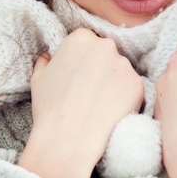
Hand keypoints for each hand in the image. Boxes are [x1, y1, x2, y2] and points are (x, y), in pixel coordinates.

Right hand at [18, 28, 143, 177]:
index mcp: (81, 38)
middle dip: (100, 68)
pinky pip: (131, 88)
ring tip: (99, 104)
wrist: (68, 139)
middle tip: (90, 90)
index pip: (87, 42)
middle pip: (106, 53)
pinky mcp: (138, 84)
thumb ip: (45, 61)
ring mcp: (124, 64)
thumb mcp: (38, 78)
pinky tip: (110, 112)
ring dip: (113, 83)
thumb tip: (48, 56)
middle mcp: (105, 45)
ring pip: (120, 70)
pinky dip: (124, 98)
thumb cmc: (49, 108)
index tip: (79, 76)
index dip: (83, 61)